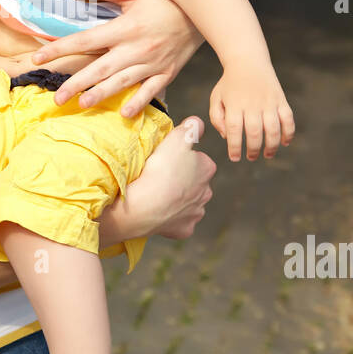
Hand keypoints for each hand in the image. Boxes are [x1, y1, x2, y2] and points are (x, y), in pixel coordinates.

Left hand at [29, 0, 202, 115]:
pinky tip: (123, 114)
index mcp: (125, 28)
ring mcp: (152, 64)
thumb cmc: (164, 1)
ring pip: (122, 83)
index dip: (60, 48)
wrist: (202, 13)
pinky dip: (138, 103)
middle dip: (76, 84)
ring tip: (82, 104)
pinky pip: (150, 91)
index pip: (85, 39)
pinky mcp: (166, 74)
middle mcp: (136, 49)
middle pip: (100, 68)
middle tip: (56, 98)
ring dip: (101, 95)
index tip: (38, 57)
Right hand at [116, 116, 215, 239]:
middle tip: (162, 176)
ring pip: (187, 203)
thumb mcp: (176, 138)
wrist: (145, 206)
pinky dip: (170, 218)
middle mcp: (207, 192)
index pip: (198, 159)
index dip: (182, 158)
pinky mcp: (184, 229)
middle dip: (183, 180)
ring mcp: (196, 213)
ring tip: (158, 194)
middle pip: (195, 182)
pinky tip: (159, 212)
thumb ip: (191, 127)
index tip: (168, 159)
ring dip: (177, 199)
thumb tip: (197, 123)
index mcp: (207, 169)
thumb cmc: (161, 170)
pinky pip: (178, 222)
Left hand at [208, 64, 294, 161]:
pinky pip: (288, 119)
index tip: (235, 158)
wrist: (248, 61)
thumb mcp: (216, 97)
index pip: (233, 130)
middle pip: (254, 132)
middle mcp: (252, 103)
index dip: (234, 147)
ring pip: (273, 129)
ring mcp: (268, 101)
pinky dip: (289, 133)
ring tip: (267, 154)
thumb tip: (226, 136)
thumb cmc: (230, 84)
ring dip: (271, 146)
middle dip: (253, 150)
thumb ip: (216, 118)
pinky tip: (284, 142)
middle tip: (251, 157)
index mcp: (234, 104)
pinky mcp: (280, 99)